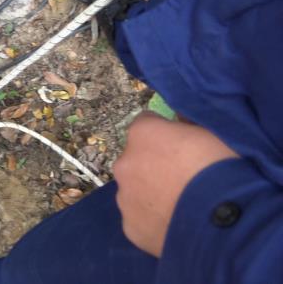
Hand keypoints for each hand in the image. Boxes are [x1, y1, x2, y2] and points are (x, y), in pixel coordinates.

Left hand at [113, 112, 237, 256]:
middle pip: (136, 160)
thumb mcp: (214, 131)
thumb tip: (182, 122)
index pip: (147, 124)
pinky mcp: (130, 228)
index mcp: (142, 134)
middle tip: (185, 180)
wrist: (227, 222)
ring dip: (152, 194)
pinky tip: (177, 227)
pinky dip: (155, 222)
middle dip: (155, 166)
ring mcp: (124, 198)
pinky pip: (141, 220)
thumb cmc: (224, 168)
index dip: (166, 134)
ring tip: (183, 207)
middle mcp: (124, 163)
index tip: (184, 145)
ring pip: (136, 191)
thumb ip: (189, 124)